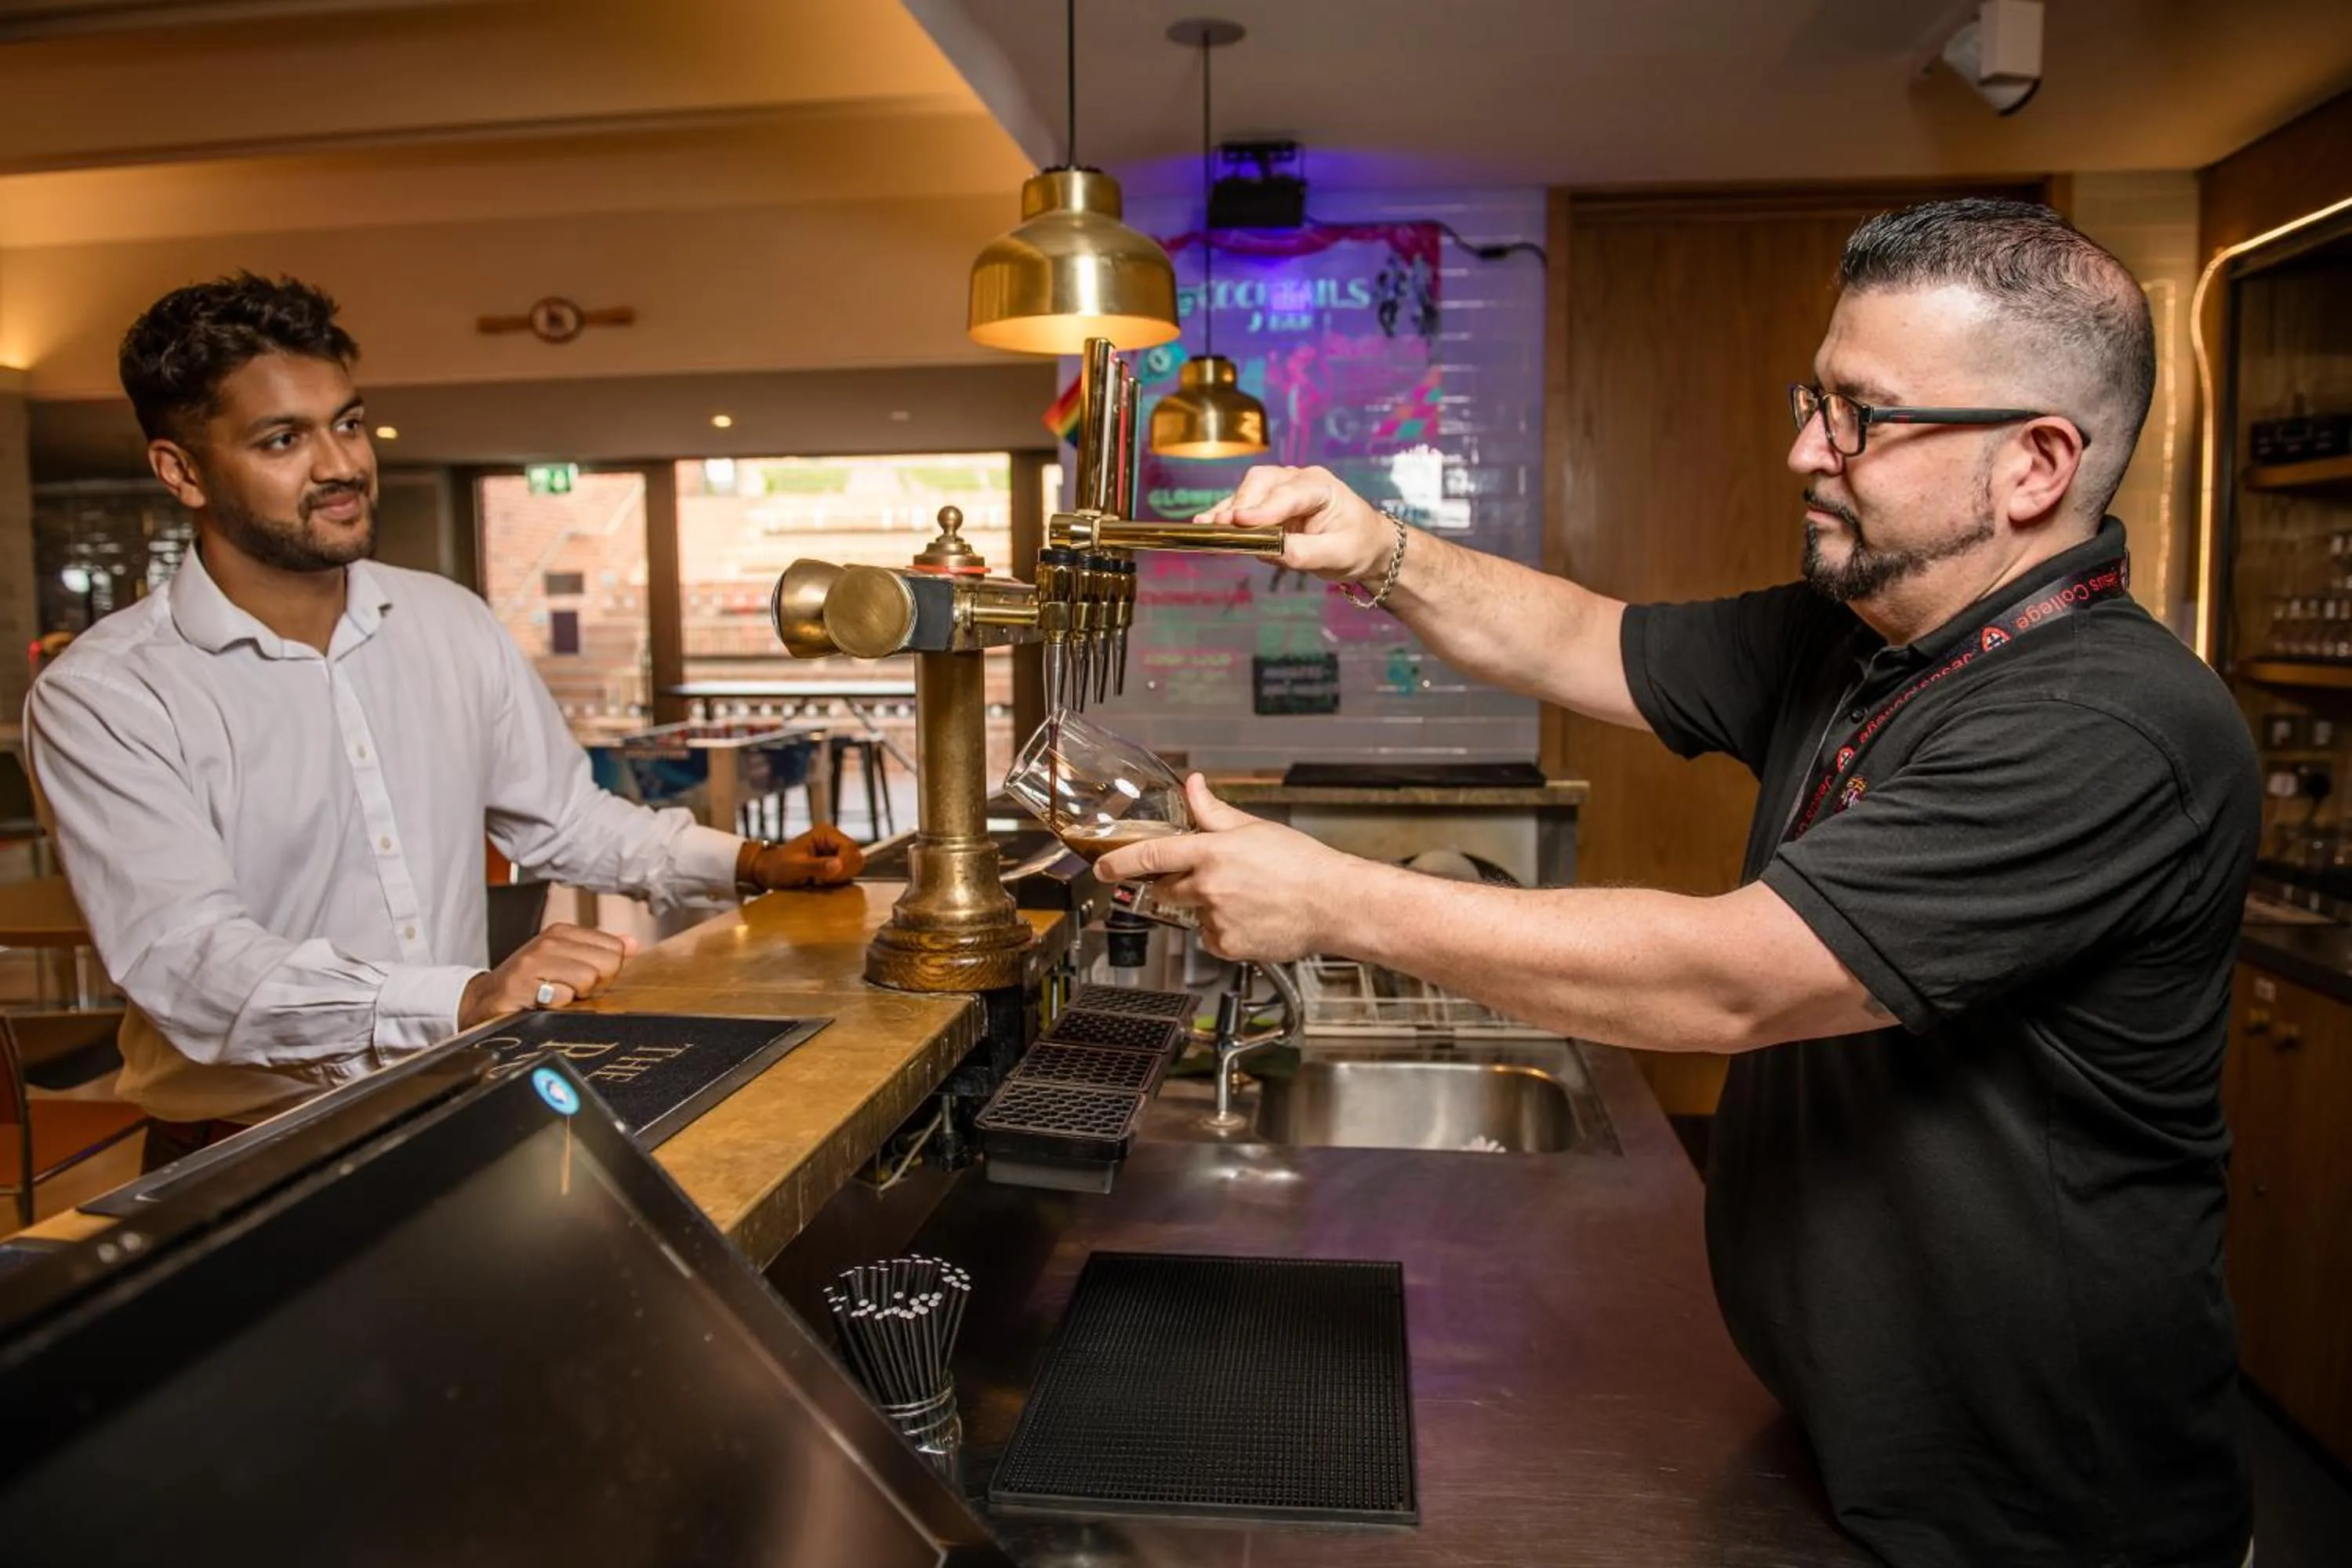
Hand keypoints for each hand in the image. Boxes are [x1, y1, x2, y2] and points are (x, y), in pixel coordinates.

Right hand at [459, 922, 636, 1027]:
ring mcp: (533, 963)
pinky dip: (557, 1006)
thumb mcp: (565, 959)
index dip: (606, 972)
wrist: (484, 1000)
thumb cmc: (528, 982)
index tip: (585, 979)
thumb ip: (600, 950)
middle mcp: (548, 942)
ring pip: (588, 979)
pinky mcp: (520, 985)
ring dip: (576, 996)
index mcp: (562, 932)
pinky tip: (542, 1004)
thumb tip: (632, 943)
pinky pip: (562, 996)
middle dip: (594, 985)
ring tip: (555, 996)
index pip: (615, 948)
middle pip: (607, 964)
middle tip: (570, 990)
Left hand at [756, 823, 864, 889]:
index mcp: (826, 833)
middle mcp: (834, 839)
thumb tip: (838, 865)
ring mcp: (835, 851)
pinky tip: (822, 882)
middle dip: (842, 873)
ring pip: (854, 867)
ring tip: (820, 880)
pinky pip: (847, 873)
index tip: (826, 878)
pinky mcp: (835, 862)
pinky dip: (838, 881)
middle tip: (821, 880)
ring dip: (840, 878)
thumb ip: (817, 866)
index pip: (850, 849)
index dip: (843, 866)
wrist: (767, 871)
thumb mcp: (795, 867)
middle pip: (856, 858)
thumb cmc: (778, 866)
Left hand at [1093, 775, 1353, 963]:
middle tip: (1207, 879)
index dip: (1120, 862)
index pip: (1151, 855)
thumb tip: (1193, 787)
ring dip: (1206, 907)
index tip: (1102, 868)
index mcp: (1211, 852)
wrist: (1333, 904)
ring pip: (1192, 914)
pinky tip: (1251, 918)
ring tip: (1246, 899)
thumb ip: (1214, 812)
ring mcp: (1216, 919)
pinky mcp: (1227, 946)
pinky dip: (1222, 930)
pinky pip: (1210, 938)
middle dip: (1175, 884)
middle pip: (1165, 889)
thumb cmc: (1302, 864)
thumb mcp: (1254, 829)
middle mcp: (1208, 887)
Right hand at [1196, 464, 1391, 583]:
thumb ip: (1303, 552)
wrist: (1366, 544)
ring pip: (1248, 490)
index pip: (1288, 495)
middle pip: (1261, 483)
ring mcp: (1281, 489)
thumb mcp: (1337, 555)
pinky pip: (1243, 505)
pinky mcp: (1269, 504)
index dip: (1263, 508)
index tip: (1239, 521)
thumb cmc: (1357, 545)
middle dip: (1241, 505)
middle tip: (1221, 527)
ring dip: (1227, 509)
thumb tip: (1268, 551)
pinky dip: (1225, 514)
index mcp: (1321, 486)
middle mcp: (1298, 480)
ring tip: (1205, 527)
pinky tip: (1205, 524)